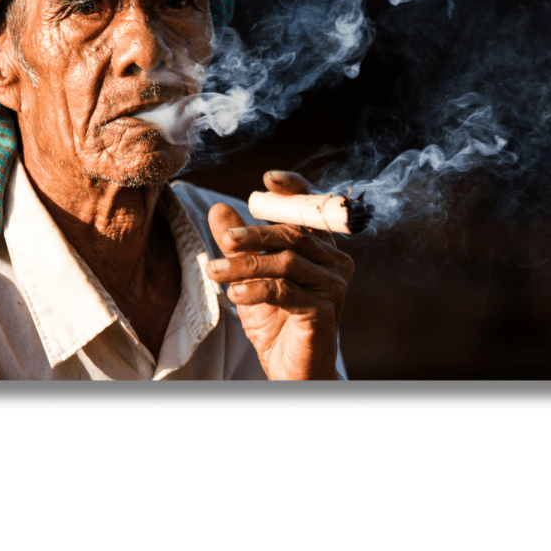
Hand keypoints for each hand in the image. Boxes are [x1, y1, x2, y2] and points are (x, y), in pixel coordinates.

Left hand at [207, 171, 352, 379]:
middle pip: (293, 234)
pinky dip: (257, 289)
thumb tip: (218, 209)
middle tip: (224, 240)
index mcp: (320, 248)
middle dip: (254, 234)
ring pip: (286, 261)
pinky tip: (235, 295)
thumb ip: (237, 245)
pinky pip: (287, 290)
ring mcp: (333, 286)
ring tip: (216, 272)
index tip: (268, 179)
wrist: (291, 371)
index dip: (293, 190)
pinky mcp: (325, 310)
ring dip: (246, 264)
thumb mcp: (248, 278)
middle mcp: (335, 262)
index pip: (311, 209)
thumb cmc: (275, 323)